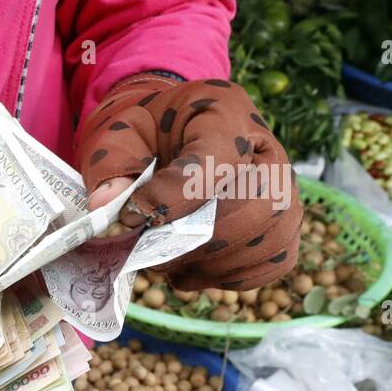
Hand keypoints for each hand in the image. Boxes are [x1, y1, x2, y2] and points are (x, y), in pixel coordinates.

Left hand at [78, 73, 301, 290]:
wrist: (168, 134)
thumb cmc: (145, 133)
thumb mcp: (118, 135)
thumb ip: (111, 166)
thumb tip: (106, 205)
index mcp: (225, 115)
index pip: (218, 163)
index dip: (175, 198)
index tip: (134, 217)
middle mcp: (268, 150)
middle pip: (257, 206)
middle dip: (195, 240)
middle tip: (149, 250)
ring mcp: (285, 187)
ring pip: (268, 238)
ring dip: (211, 262)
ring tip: (167, 260)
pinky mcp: (284, 223)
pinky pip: (275, 260)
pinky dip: (232, 275)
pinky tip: (193, 267)